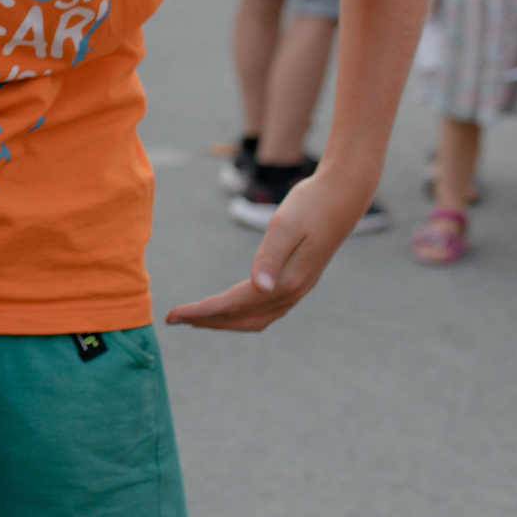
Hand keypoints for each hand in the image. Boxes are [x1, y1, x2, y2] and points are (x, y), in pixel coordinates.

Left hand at [165, 168, 369, 330]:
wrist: (343, 195)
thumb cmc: (310, 205)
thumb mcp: (284, 225)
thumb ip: (269, 257)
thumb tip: (259, 288)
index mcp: (286, 280)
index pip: (234, 303)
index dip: (202, 311)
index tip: (173, 315)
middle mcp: (293, 291)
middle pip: (243, 317)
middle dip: (207, 321)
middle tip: (173, 319)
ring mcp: (299, 288)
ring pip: (256, 317)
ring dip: (224, 320)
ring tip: (195, 318)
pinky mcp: (299, 280)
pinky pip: (266, 309)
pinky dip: (242, 313)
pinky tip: (229, 308)